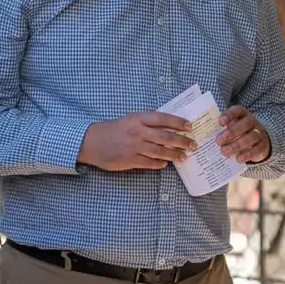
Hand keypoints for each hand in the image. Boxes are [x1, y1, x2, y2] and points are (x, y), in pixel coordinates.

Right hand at [78, 112, 194, 170]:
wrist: (91, 141)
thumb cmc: (113, 129)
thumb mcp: (130, 119)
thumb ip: (147, 123)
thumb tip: (169, 128)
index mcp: (138, 118)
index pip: (163, 119)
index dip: (178, 122)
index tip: (190, 126)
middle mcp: (138, 132)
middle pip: (165, 137)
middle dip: (182, 141)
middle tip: (193, 145)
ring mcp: (134, 147)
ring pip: (160, 152)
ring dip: (174, 155)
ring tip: (184, 157)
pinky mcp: (129, 160)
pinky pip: (148, 163)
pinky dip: (159, 164)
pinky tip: (165, 164)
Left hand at [216, 106, 270, 163]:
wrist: (257, 143)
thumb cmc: (239, 134)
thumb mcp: (232, 129)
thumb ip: (223, 130)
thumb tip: (207, 138)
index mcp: (243, 115)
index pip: (238, 111)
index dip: (229, 115)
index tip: (220, 122)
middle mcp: (252, 122)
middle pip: (245, 124)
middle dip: (231, 132)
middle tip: (218, 141)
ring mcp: (259, 133)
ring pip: (251, 137)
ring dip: (237, 145)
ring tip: (224, 151)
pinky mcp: (263, 146)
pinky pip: (257, 149)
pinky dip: (247, 154)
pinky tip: (238, 158)